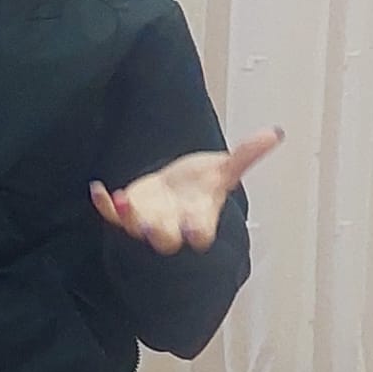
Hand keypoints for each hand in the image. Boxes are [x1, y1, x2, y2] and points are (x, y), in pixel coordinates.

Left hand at [89, 128, 283, 254]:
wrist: (175, 193)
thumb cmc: (200, 185)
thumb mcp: (222, 170)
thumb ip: (245, 156)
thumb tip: (275, 132)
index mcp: (198, 219)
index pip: (200, 232)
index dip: (198, 233)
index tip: (196, 232)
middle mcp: (172, 226)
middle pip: (165, 239)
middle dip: (159, 234)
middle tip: (150, 227)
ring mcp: (147, 222)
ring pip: (136, 229)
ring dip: (129, 218)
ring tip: (125, 200)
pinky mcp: (127, 214)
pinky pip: (113, 215)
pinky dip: (104, 205)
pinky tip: (97, 189)